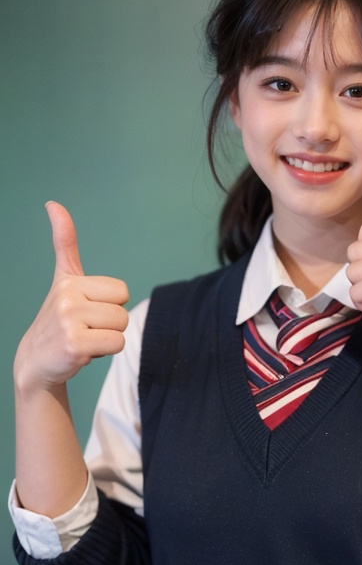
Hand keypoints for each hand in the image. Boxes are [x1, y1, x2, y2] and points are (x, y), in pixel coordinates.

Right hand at [14, 202, 129, 391]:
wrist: (36, 360)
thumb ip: (64, 243)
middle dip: (110, 323)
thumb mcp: (63, 278)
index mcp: (69, 280)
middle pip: (122, 310)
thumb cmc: (58, 319)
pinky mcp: (75, 345)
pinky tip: (83, 352)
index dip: (110, 304)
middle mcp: (67, 298)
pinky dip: (105, 352)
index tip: (86, 310)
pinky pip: (116, 344)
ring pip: (121, 327)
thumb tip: (53, 204)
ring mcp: (69, 322)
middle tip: (85, 328)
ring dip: (107, 338)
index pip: (122, 291)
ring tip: (84, 338)